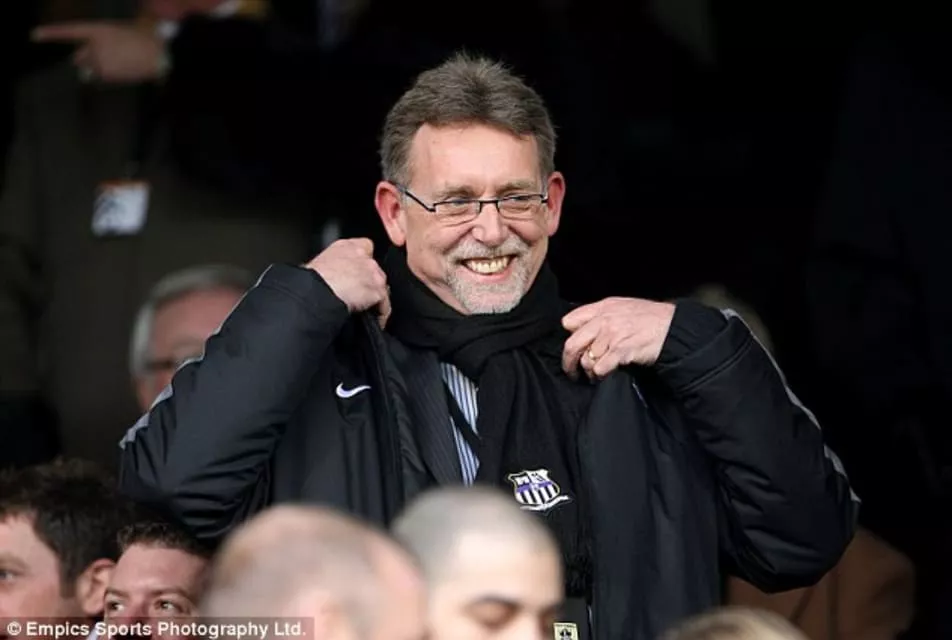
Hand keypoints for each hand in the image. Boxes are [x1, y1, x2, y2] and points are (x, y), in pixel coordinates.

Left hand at [32, 22, 165, 83]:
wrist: (159, 53)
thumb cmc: (143, 39)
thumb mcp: (119, 32)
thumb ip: (100, 41)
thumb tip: (86, 59)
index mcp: (98, 30)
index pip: (70, 31)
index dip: (51, 33)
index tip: (34, 35)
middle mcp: (94, 46)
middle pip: (80, 57)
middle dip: (88, 60)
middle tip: (108, 58)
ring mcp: (99, 61)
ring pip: (92, 70)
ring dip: (101, 69)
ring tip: (122, 64)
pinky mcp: (107, 75)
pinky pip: (102, 78)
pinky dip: (110, 76)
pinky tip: (124, 70)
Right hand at [306, 239, 390, 326]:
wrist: (316, 294)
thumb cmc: (311, 281)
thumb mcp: (319, 264)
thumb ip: (333, 264)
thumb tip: (330, 275)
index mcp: (346, 247)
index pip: (366, 247)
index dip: (364, 262)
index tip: (360, 272)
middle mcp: (363, 257)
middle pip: (376, 270)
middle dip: (370, 282)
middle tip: (361, 295)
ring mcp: (373, 274)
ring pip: (382, 287)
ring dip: (376, 298)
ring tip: (369, 311)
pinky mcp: (378, 292)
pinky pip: (385, 306)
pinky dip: (381, 314)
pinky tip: (375, 321)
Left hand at [562, 297, 674, 378]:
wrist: (672, 328)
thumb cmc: (650, 318)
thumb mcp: (622, 307)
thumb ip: (602, 314)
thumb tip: (582, 327)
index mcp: (602, 308)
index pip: (570, 321)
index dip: (570, 335)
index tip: (574, 346)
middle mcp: (604, 321)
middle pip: (572, 344)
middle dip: (568, 361)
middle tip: (571, 371)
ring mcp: (611, 336)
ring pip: (586, 359)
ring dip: (589, 371)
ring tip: (595, 375)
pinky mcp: (621, 351)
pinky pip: (599, 368)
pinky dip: (599, 375)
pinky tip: (604, 376)